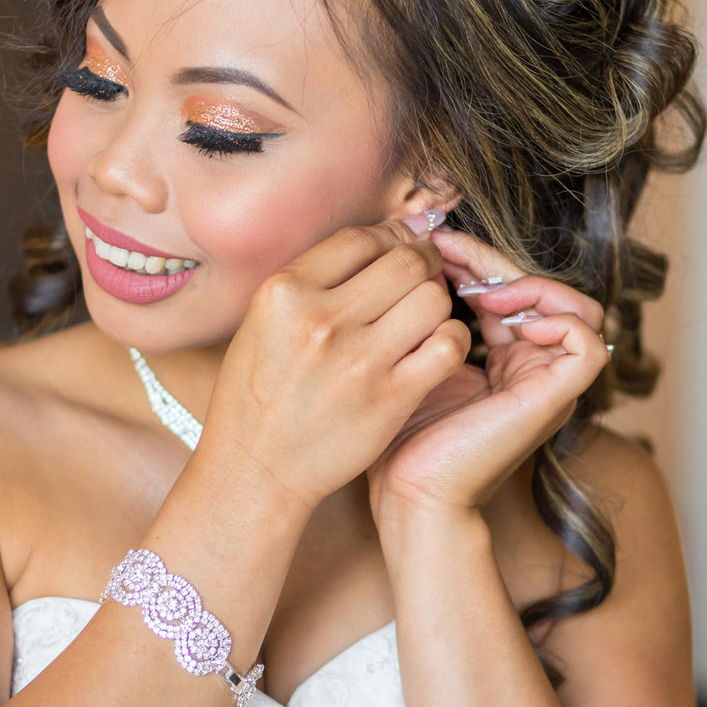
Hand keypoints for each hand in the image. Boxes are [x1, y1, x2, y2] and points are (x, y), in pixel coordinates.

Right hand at [200, 222, 471, 510]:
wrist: (254, 469)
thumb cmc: (254, 398)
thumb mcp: (260, 325)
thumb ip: (308, 285)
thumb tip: (370, 247)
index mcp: (283, 293)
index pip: (360, 238)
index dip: (390, 237)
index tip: (399, 248)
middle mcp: (320, 318)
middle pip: (405, 260)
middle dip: (424, 262)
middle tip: (425, 276)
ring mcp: (358, 359)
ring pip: (433, 297)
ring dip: (437, 303)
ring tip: (424, 318)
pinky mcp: (391, 396)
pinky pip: (448, 345)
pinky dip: (451, 340)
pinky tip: (434, 349)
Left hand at [366, 226, 609, 525]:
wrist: (409, 494)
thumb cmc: (401, 437)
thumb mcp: (416, 361)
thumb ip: (430, 321)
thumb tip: (417, 261)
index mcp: (504, 358)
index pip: (509, 291)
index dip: (476, 261)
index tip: (432, 243)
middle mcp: (533, 367)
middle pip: (541, 291)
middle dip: (494, 262)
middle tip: (446, 247)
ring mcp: (548, 383)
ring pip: (575, 307)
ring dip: (529, 285)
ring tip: (478, 291)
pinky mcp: (556, 398)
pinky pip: (588, 342)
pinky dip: (558, 320)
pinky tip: (508, 319)